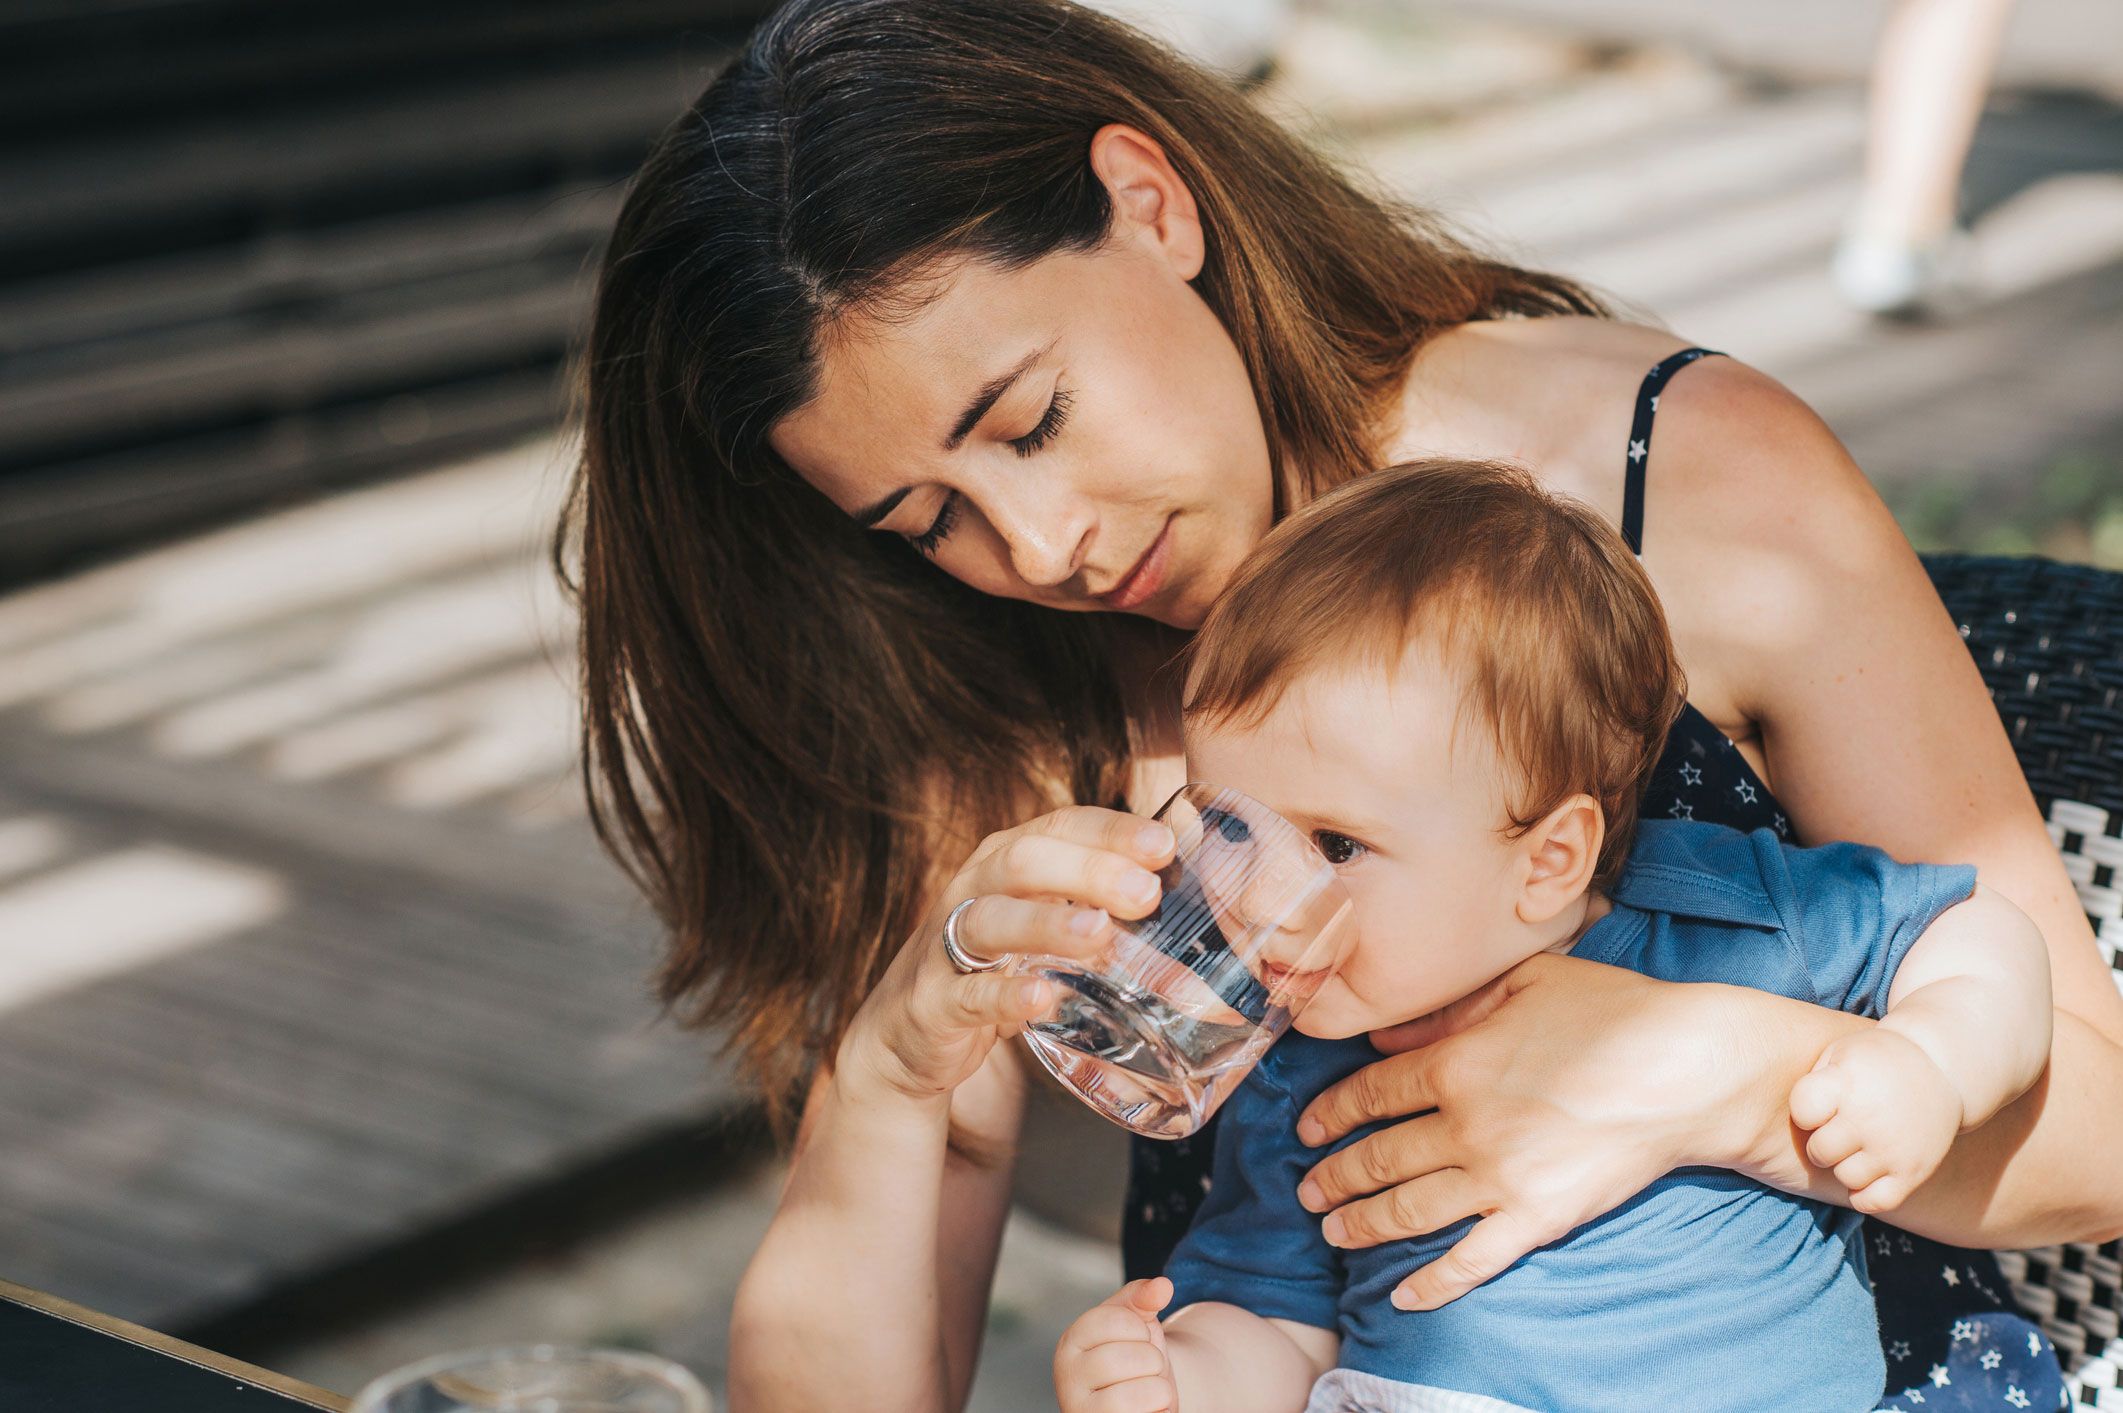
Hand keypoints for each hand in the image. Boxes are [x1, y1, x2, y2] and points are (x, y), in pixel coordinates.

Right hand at [836, 806, 1174, 1106]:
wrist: (907, 1035)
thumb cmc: (995, 967)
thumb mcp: (1044, 923)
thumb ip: (1100, 902)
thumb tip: (1186, 880)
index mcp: (1005, 861)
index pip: (1059, 825)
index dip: (1110, 830)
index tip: (1164, 845)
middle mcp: (972, 889)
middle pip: (1024, 861)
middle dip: (1087, 871)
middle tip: (1146, 893)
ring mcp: (944, 944)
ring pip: (990, 919)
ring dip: (1047, 923)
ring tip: (1100, 935)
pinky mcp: (932, 1002)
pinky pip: (967, 994)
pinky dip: (1005, 995)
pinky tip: (1043, 998)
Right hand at [1055, 1278, 1176, 1412]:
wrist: (1140, 1403)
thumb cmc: (1134, 1358)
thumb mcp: (1137, 1322)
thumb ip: (1144, 1297)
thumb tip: (1163, 1286)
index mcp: (1070, 1343)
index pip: (1114, 1320)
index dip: (1139, 1328)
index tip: (1137, 1338)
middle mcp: (1066, 1380)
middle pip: (1128, 1358)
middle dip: (1152, 1361)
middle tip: (1145, 1370)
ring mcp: (1082, 1411)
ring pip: (1138, 1396)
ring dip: (1158, 1392)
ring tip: (1146, 1393)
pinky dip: (1158, 1412)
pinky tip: (1146, 1411)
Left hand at [1291, 955, 1794, 1310]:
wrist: (1686, 1068)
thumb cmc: (1611, 1012)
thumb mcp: (1521, 984)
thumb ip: (1447, 1011)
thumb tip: (1384, 1034)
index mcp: (1455, 1062)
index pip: (1370, 1094)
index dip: (1330, 1112)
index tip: (1307, 1128)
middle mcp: (1465, 1124)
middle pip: (1378, 1157)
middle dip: (1333, 1177)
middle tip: (1307, 1191)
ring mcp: (1498, 1178)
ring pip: (1408, 1209)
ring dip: (1363, 1224)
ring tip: (1334, 1232)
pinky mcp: (1537, 1219)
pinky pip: (1472, 1261)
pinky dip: (1434, 1284)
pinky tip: (1404, 1296)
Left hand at [1789, 1027, 1959, 1213]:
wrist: (1941, 1067)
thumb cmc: (1874, 1062)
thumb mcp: (1839, 1053)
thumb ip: (1811, 1082)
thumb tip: (1774, 1114)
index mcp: (1847, 1084)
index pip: (1803, 1113)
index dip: (1807, 1110)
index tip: (1822, 1103)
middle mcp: (1870, 1119)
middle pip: (1820, 1152)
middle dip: (1822, 1141)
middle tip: (1838, 1128)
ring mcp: (1894, 1148)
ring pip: (1846, 1177)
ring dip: (1844, 1165)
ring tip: (1857, 1145)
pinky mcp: (1913, 1172)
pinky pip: (1874, 1202)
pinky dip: (1864, 1194)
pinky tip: (1867, 1172)